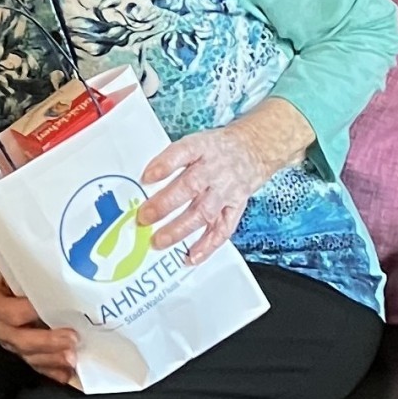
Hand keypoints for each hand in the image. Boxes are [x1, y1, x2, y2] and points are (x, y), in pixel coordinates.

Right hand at [0, 255, 78, 386]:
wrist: (3, 286)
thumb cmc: (11, 274)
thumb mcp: (11, 268)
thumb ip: (27, 275)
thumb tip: (56, 275)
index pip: (10, 312)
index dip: (31, 313)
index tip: (56, 309)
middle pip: (21, 340)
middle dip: (48, 342)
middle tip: (73, 339)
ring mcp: (8, 344)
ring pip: (29, 356)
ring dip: (52, 359)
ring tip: (73, 359)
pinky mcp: (20, 354)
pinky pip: (36, 365)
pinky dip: (52, 372)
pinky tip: (67, 375)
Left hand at [140, 97, 314, 265]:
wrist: (254, 148)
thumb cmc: (217, 149)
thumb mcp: (196, 142)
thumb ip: (172, 159)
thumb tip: (143, 181)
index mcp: (202, 148)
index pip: (182, 153)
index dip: (164, 165)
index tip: (146, 177)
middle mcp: (214, 170)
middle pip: (190, 187)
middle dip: (165, 204)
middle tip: (144, 217)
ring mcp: (226, 191)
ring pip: (203, 212)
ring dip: (180, 229)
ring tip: (159, 241)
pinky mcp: (234, 208)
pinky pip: (222, 229)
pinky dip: (207, 246)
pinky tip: (192, 256)